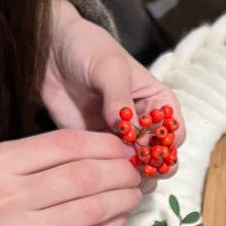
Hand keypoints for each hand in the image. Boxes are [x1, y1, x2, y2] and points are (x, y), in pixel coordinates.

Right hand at [0, 130, 139, 225]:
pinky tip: (120, 215)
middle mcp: (6, 196)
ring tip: (135, 193)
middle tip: (137, 171)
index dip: (103, 144)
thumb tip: (102, 149)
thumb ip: (38, 161)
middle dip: (120, 171)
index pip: (63, 144)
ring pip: (91, 208)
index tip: (125, 146)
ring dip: (122, 198)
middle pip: (83, 175)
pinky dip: (111, 223)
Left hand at [41, 0, 185, 166]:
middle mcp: (145, 124)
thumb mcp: (109, 68)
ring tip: (116, 171)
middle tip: (135, 167)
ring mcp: (121, 138)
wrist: (50, 49)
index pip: (175, 134)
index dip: (166, 146)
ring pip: (137, 169)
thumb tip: (128, 130)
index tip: (148, 148)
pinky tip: (100, 172)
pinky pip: (108, 168)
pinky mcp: (97, 146)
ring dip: (131, 176)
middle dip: (153, 167)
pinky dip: (108, 175)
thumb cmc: (88, 49)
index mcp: (158, 103)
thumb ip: (120, 99)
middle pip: (161, 157)